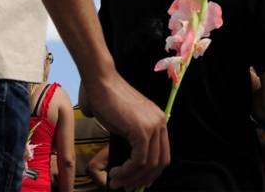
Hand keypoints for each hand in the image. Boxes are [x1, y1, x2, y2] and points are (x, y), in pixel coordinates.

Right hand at [84, 71, 169, 189]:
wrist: (102, 84)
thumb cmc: (108, 101)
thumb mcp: (126, 124)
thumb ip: (134, 140)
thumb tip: (131, 167)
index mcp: (159, 120)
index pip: (162, 154)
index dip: (150, 172)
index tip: (137, 182)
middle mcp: (160, 122)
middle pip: (159, 162)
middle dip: (143, 179)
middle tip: (126, 187)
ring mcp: (153, 125)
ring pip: (148, 164)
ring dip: (131, 178)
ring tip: (116, 182)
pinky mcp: (142, 130)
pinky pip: (139, 161)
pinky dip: (127, 172)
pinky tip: (115, 173)